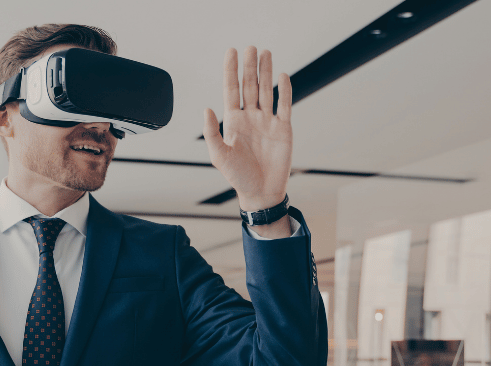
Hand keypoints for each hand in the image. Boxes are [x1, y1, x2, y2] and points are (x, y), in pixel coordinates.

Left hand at [203, 47, 292, 216]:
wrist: (261, 192)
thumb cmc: (238, 177)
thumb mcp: (219, 156)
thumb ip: (211, 132)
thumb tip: (206, 108)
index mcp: (233, 121)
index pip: (231, 90)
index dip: (230, 71)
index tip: (231, 52)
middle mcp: (250, 117)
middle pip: (249, 86)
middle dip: (249, 67)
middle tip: (250, 48)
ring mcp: (267, 121)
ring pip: (266, 90)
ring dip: (266, 72)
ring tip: (265, 53)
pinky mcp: (283, 128)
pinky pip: (284, 105)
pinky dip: (284, 90)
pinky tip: (282, 76)